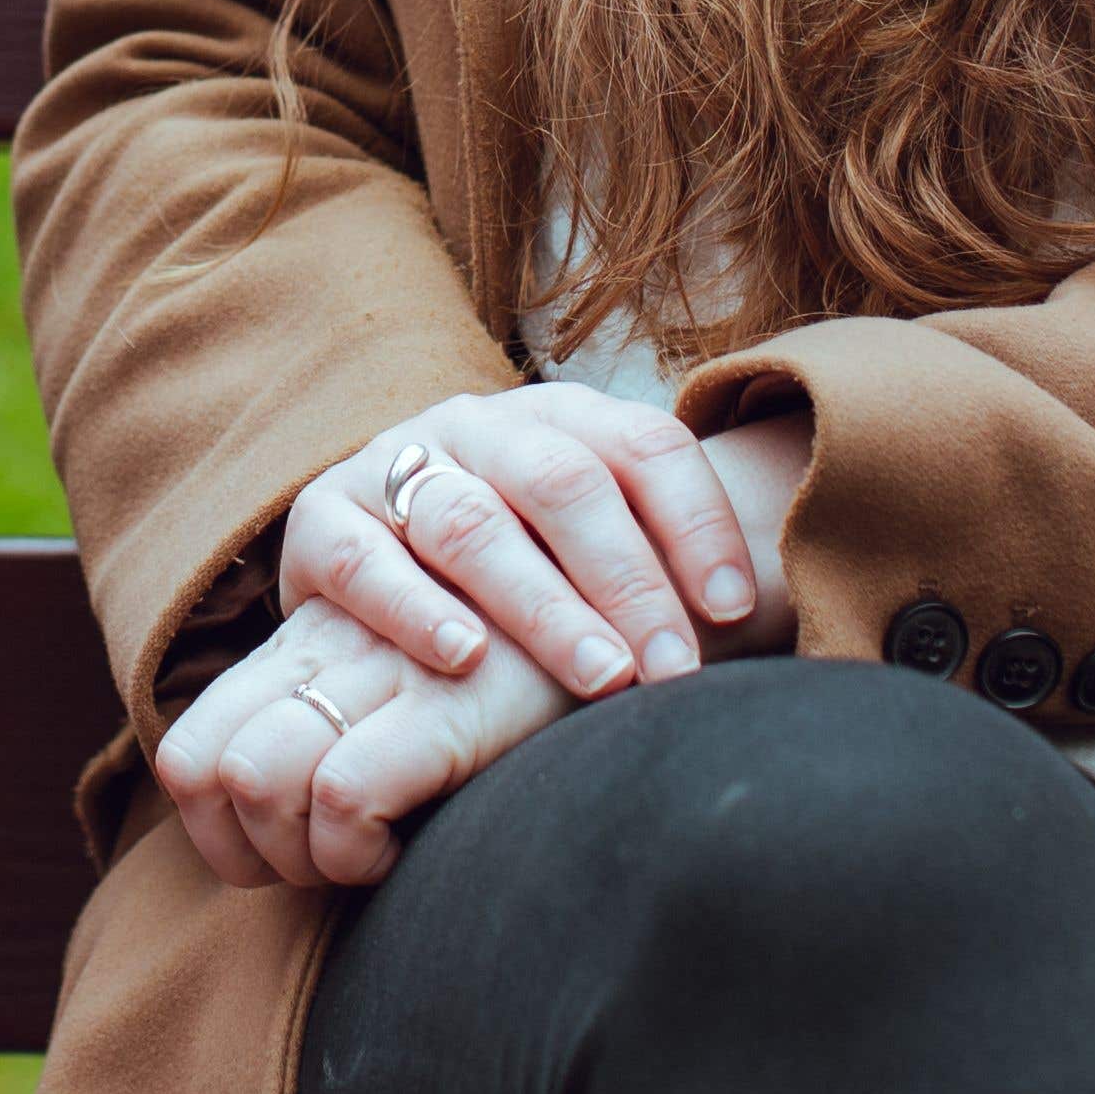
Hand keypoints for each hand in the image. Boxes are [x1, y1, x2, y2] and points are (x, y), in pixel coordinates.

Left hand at [157, 596, 565, 890]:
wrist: (647, 623)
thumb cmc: (532, 675)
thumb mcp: (422, 692)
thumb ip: (355, 735)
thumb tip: (294, 847)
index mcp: (312, 644)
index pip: (190, 751)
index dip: (215, 839)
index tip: (288, 870)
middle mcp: (331, 646)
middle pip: (205, 767)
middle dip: (253, 856)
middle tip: (334, 873)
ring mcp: (384, 669)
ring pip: (255, 777)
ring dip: (303, 857)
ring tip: (373, 860)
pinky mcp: (448, 704)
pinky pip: (343, 794)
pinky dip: (362, 852)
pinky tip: (418, 848)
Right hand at [277, 387, 762, 706]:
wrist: (362, 556)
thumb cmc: (511, 569)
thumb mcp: (582, 543)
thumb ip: (656, 560)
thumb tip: (773, 622)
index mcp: (558, 414)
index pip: (645, 445)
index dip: (697, 523)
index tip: (738, 611)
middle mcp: (477, 424)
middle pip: (564, 484)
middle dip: (628, 582)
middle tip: (673, 671)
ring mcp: (394, 464)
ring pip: (472, 523)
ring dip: (543, 607)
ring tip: (600, 678)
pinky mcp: (321, 519)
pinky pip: (366, 560)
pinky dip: (415, 611)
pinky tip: (465, 659)